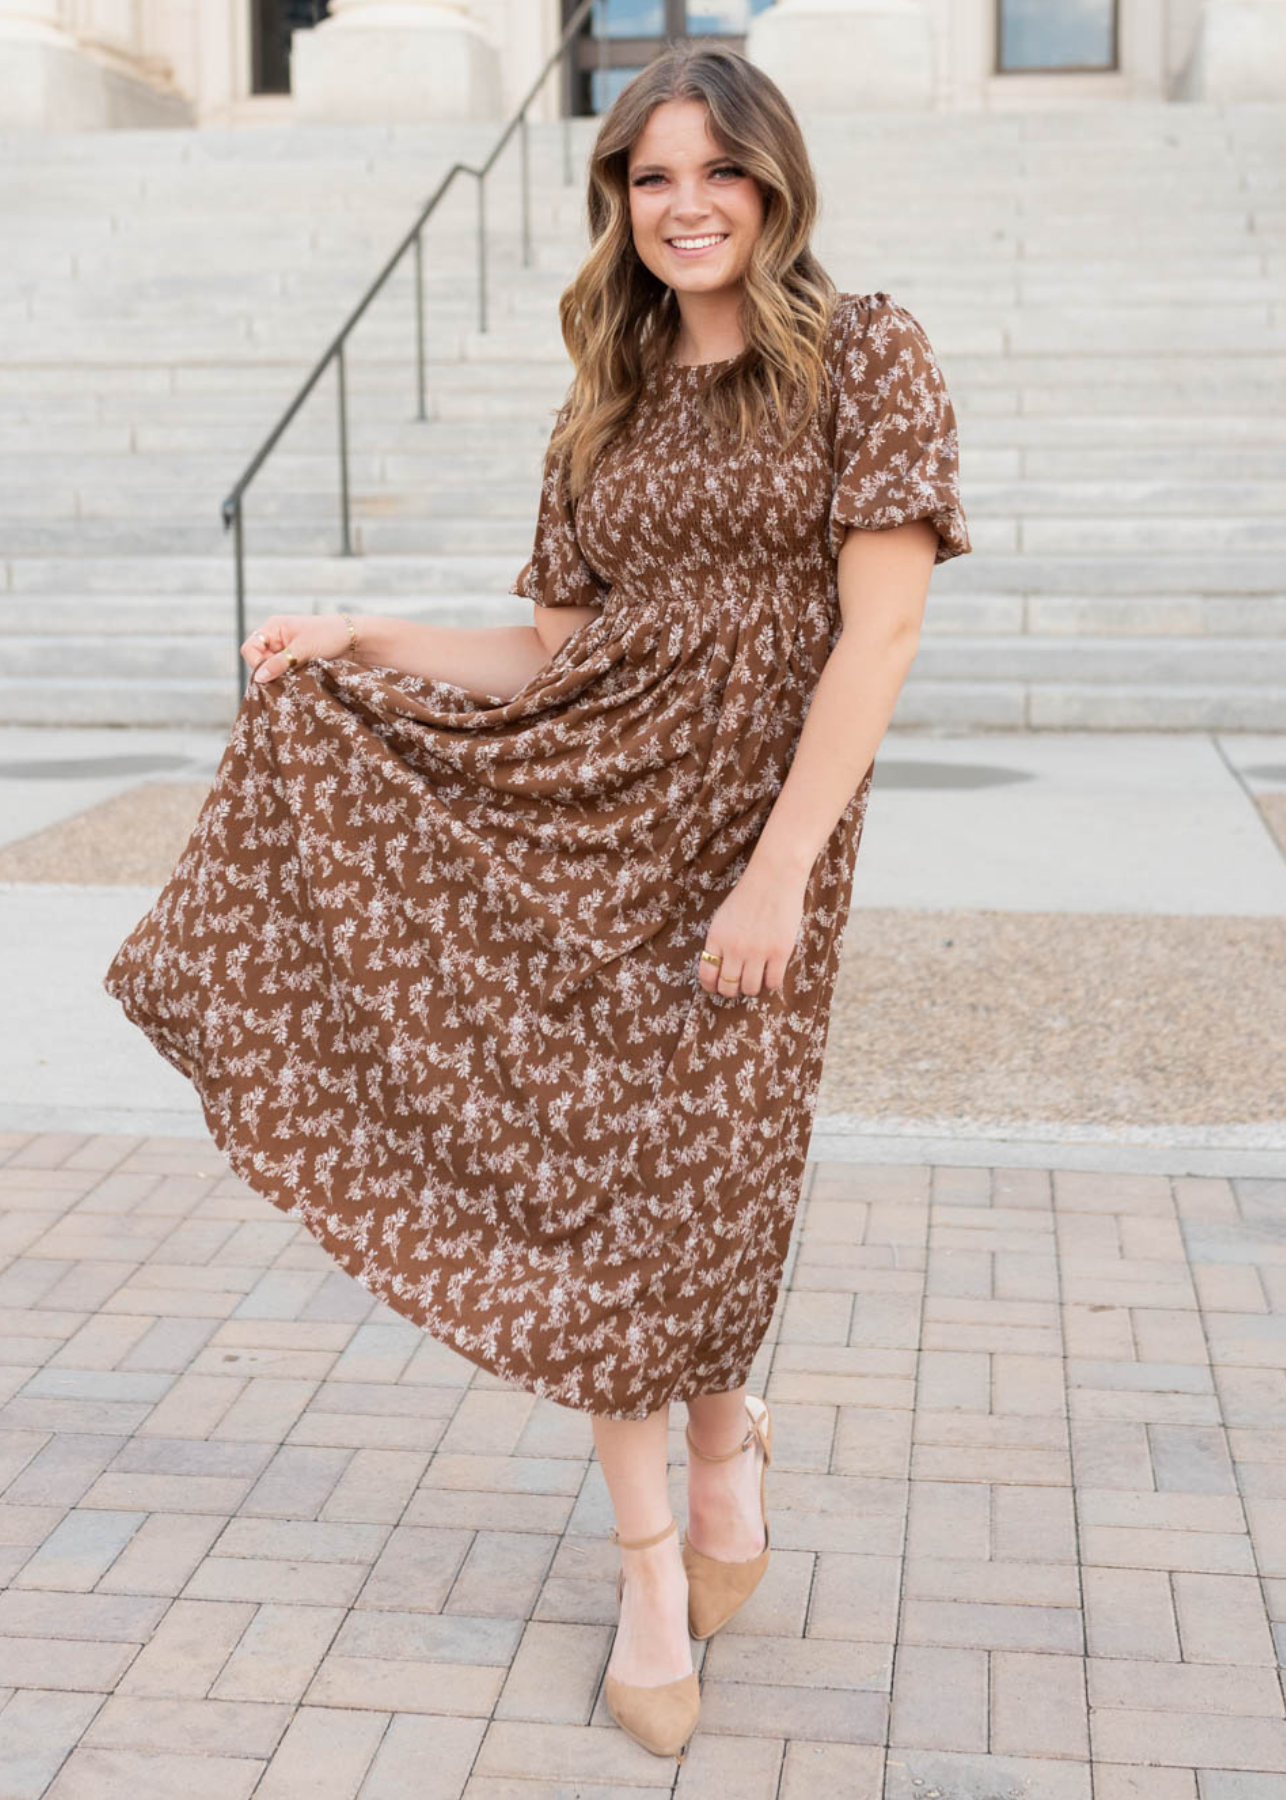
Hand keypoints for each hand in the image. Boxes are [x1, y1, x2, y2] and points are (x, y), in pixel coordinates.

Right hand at [240, 613, 355, 683]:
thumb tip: (259, 678)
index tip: (272, 674)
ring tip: (297, 679)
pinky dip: (289, 680)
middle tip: (287, 679)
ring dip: (281, 678)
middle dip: (270, 673)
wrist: (356, 639)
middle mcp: (276, 639)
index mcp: (273, 627)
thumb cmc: (330, 635)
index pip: (250, 649)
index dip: (257, 663)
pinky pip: (284, 674)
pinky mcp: (296, 662)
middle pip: (259, 662)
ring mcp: (286, 651)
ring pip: (272, 670)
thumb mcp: (303, 648)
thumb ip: (280, 663)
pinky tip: (300, 682)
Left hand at [697, 863, 806, 999]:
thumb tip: (719, 968)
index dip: (711, 986)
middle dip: (731, 990)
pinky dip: (771, 983)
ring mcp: (758, 951)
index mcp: (717, 938)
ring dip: (752, 988)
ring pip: (750, 988)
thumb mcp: (722, 917)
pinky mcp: (780, 952)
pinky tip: (771, 972)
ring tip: (756, 979)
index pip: (707, 974)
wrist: (774, 878)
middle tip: (738, 985)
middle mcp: (734, 948)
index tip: (716, 987)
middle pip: (728, 987)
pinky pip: (773, 982)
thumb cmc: (748, 896)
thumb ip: (719, 942)